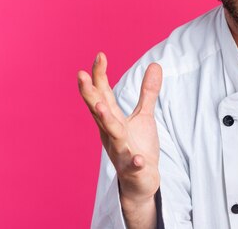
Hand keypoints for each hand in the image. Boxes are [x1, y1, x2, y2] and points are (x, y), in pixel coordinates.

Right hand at [78, 52, 161, 206]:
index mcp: (112, 119)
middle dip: (90, 93)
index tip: (100, 54)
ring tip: (99, 106)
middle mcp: (111, 132)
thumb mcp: (144, 116)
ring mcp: (121, 150)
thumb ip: (148, 92)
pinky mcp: (133, 168)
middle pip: (98, 110)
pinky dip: (135, 162)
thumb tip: (155, 64)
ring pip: (112, 134)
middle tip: (81, 75)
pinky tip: (139, 159)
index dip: (100, 75)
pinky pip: (133, 165)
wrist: (140, 182)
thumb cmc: (137, 145)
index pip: (103, 93)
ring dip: (105, 120)